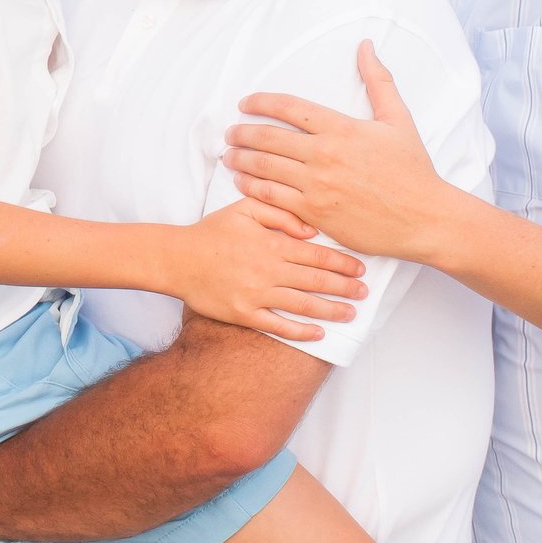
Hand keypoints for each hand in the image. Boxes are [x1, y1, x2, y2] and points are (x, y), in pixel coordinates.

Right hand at [170, 200, 364, 341]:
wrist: (177, 259)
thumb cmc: (211, 232)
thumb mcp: (244, 209)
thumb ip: (279, 213)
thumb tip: (310, 230)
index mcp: (271, 244)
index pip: (316, 255)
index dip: (342, 264)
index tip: (360, 270)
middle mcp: (268, 271)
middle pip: (316, 281)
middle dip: (344, 288)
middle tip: (364, 293)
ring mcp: (256, 295)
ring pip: (303, 305)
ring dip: (331, 310)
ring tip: (350, 314)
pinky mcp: (244, 314)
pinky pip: (278, 326)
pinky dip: (300, 331)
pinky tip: (318, 333)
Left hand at [225, 41, 452, 260]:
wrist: (424, 219)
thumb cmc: (412, 170)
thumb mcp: (398, 119)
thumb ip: (378, 81)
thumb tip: (366, 46)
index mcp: (341, 128)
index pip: (289, 108)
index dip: (261, 102)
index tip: (246, 103)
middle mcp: (325, 155)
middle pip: (268, 138)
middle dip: (242, 133)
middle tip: (230, 132)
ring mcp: (317, 186)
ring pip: (265, 168)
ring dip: (240, 160)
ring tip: (229, 156)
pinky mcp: (315, 214)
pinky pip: (273, 198)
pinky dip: (252, 188)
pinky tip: (243, 183)